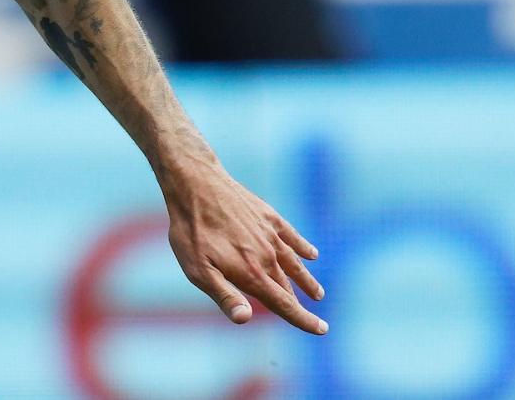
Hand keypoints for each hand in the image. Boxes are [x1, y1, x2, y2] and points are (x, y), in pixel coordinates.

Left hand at [165, 165, 327, 334]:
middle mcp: (267, 256)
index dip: (303, 319)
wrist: (196, 184)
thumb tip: (245, 319)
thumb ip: (224, 294)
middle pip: (287, 286)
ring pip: (294, 263)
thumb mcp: (198, 269)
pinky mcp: (267, 216)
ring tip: (317, 293)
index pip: (284, 304)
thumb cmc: (191, 231)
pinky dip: (303, 247)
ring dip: (305, 279)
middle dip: (300, 304)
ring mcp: (269, 234)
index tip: (322, 329)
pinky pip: (291, 236)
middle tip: (314, 316)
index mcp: (252, 273)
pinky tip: (311, 254)